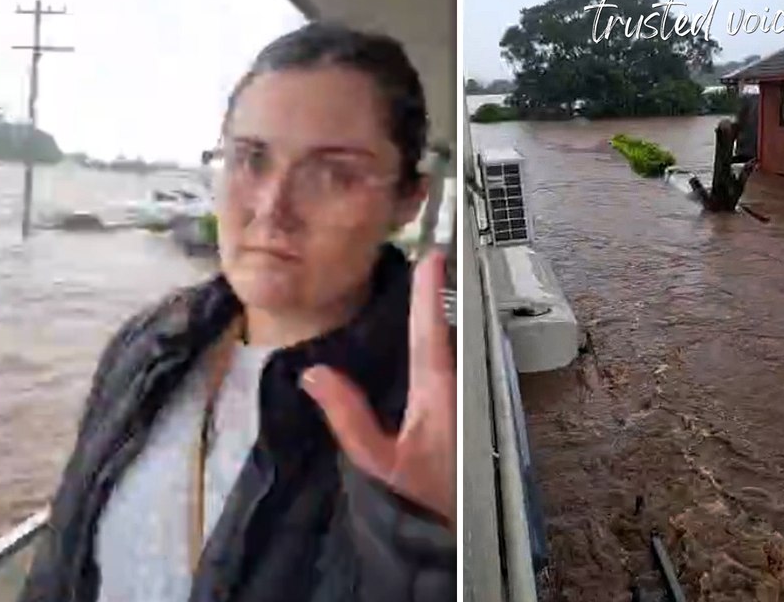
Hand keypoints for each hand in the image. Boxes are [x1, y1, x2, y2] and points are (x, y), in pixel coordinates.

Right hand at [300, 250, 456, 529]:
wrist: (468, 529)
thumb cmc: (426, 496)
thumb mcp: (382, 462)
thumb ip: (348, 419)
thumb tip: (314, 373)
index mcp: (438, 391)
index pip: (430, 330)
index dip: (428, 291)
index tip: (430, 254)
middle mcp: (458, 384)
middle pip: (446, 328)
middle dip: (434, 292)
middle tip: (423, 256)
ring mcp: (467, 393)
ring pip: (453, 343)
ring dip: (439, 314)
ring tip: (425, 280)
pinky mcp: (467, 404)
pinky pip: (453, 359)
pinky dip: (440, 337)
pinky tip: (428, 331)